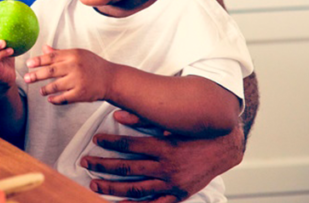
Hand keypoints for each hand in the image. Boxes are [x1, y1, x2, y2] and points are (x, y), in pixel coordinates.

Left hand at [24, 45, 111, 103]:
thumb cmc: (93, 65)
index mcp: (73, 55)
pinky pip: (64, 98)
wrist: (111, 79)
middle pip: (50, 71)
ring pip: (55, 86)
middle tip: (26, 78)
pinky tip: (50, 99)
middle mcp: (75, 67)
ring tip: (41, 91)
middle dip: (36, 75)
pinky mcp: (81, 94)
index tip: (28, 64)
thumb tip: (44, 48)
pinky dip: (55, 100)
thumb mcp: (78, 54)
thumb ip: (60, 53)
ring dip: (45, 89)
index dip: (38, 60)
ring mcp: (78, 81)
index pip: (51, 57)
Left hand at [80, 110, 244, 201]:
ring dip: (112, 187)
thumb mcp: (171, 122)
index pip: (130, 145)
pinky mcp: (178, 194)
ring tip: (93, 184)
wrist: (224, 147)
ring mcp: (172, 184)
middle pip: (127, 168)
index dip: (110, 142)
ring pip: (136, 188)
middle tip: (85, 162)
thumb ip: (144, 118)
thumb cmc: (195, 132)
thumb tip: (118, 113)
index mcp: (164, 146)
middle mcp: (166, 167)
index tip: (95, 140)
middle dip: (103, 165)